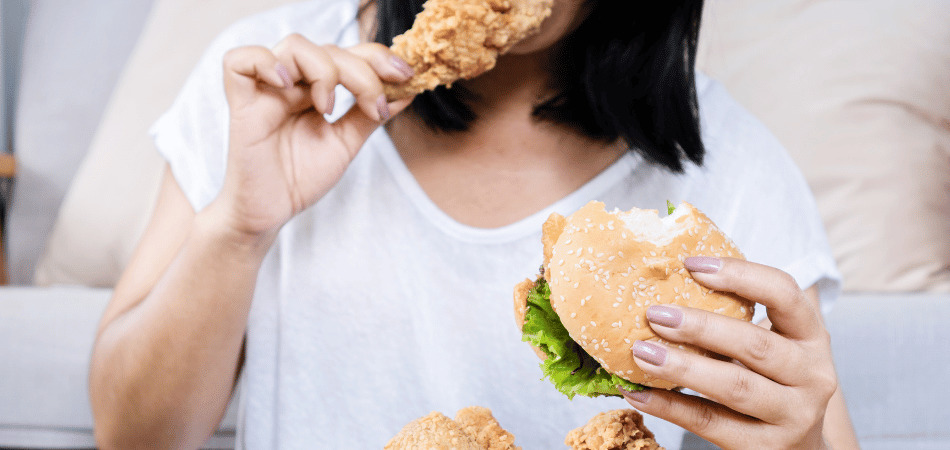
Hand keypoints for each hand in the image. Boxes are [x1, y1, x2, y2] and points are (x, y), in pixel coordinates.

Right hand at [213, 34, 414, 239]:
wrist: (270, 213)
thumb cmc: (300, 178)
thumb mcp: (345, 143)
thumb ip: (369, 115)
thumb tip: (406, 91)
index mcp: (315, 89)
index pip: (347, 53)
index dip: (377, 57)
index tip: (406, 75)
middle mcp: (292, 83)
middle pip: (328, 48)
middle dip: (361, 71)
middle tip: (374, 104)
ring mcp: (266, 90)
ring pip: (294, 46)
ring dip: (323, 69)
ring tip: (328, 107)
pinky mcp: (241, 104)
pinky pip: (239, 62)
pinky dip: (266, 63)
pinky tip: (288, 86)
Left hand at [620, 257, 836, 449]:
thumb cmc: (771, 384)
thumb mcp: (771, 349)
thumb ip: (735, 321)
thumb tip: (663, 285)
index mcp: (812, 337)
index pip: (784, 294)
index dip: (740, 275)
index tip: (691, 264)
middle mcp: (812, 376)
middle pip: (755, 344)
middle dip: (701, 326)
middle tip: (654, 314)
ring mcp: (794, 416)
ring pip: (735, 386)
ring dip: (682, 367)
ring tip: (641, 353)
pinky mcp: (766, 449)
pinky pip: (710, 423)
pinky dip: (670, 407)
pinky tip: (639, 394)